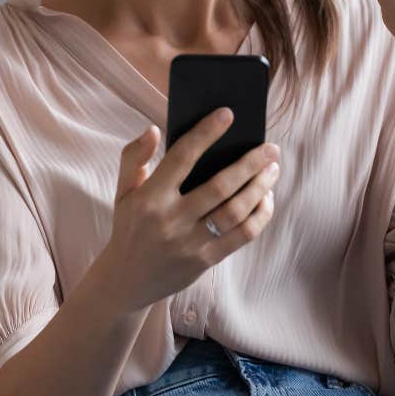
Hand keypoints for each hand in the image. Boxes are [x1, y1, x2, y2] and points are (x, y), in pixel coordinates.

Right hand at [100, 109, 278, 312]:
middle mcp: (171, 220)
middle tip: (271, 147)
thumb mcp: (122, 190)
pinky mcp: (205, 261)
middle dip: (250, 164)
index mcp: (150, 197)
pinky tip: (265, 199)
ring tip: (272, 170)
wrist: (126, 280)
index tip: (228, 114)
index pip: (182, 157)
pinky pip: (242, 236)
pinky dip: (259, 215)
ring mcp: (190, 243)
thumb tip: (154, 129)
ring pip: (235, 212)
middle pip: (220, 186)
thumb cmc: (130, 225)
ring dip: (259, 188)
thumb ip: (134, 156)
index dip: (206, 133)